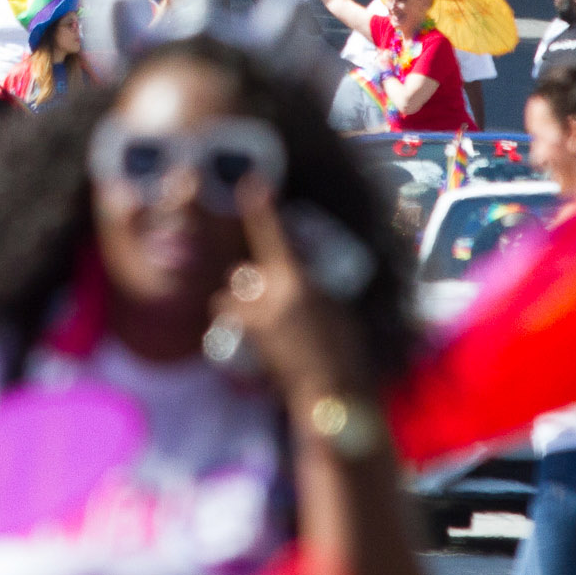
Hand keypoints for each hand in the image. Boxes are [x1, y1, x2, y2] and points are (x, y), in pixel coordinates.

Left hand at [210, 171, 371, 404]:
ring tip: (264, 319)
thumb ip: (308, 286)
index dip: (262, 209)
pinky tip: (262, 340)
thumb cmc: (346, 349)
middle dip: (250, 280)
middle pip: (242, 272)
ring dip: (239, 303)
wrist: (331, 391)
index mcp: (297, 282)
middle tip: (274, 298)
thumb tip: (294, 276)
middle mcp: (269, 296)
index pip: (274, 237)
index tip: (251, 183)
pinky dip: (240, 325)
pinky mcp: (247, 342)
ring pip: (230, 297)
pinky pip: (233, 322)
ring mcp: (254, 320)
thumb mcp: (335, 305)